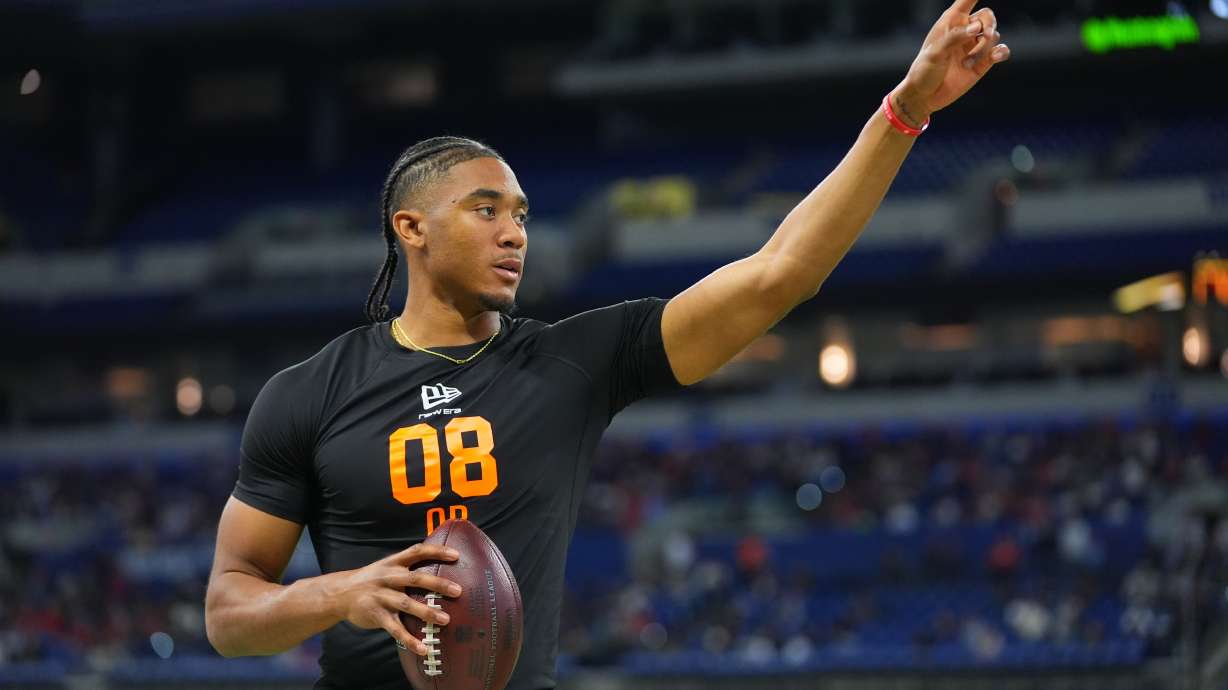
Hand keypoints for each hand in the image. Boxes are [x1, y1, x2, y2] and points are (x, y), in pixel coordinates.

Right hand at [327, 543, 461, 655]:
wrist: (339, 594)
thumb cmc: (371, 580)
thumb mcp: (385, 567)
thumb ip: (407, 568)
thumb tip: (438, 570)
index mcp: (393, 563)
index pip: (417, 552)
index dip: (437, 551)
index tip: (456, 555)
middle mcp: (388, 577)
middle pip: (416, 578)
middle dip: (438, 584)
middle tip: (458, 591)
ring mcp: (381, 596)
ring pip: (406, 603)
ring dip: (427, 612)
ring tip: (445, 620)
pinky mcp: (376, 615)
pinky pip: (395, 629)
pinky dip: (409, 640)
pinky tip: (423, 649)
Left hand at [894, 0, 1010, 126]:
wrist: (925, 97)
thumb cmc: (924, 71)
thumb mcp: (935, 53)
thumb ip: (954, 38)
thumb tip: (977, 28)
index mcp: (951, 22)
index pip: (967, 0)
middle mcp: (965, 31)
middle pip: (987, 17)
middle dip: (989, 25)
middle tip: (984, 36)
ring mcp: (974, 47)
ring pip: (993, 36)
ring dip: (983, 49)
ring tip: (965, 64)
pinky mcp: (982, 63)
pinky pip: (1000, 51)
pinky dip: (1001, 52)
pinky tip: (997, 56)